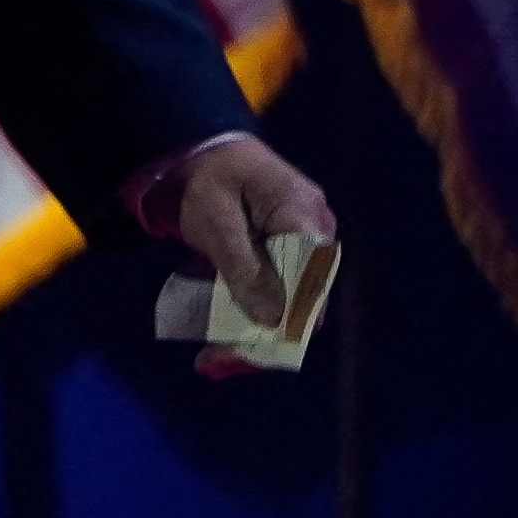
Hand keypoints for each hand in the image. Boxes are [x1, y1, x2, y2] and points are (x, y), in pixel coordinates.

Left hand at [168, 134, 339, 380]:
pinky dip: (250, 321)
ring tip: (210, 363)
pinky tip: (221, 345)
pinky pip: (276, 298)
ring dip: (252, 338)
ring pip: (288, 307)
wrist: (203, 152)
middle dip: (261, 341)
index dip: (286, 324)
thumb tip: (272, 319)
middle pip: (302, 304)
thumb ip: (243, 266)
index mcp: (304, 217)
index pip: (310, 284)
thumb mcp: (216, 219)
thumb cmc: (209, 178)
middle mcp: (315, 237)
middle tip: (214, 364)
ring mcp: (303, 250)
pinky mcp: (286, 260)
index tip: (248, 352)